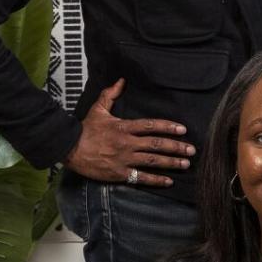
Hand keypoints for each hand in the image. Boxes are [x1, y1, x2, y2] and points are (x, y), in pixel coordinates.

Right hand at [64, 78, 195, 186]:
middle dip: (176, 147)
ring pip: (152, 161)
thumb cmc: (84, 129)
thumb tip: (121, 80)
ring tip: (186, 163)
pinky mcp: (119, 174)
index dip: (168, 127)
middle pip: (156, 144)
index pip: (151, 125)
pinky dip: (156, 180)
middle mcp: (127, 143)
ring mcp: (124, 159)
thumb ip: (110, 94)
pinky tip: (169, 181)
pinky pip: (141, 178)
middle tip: (192, 149)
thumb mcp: (98, 109)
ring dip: (171, 163)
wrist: (69, 149)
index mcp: (124, 127)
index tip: (183, 129)